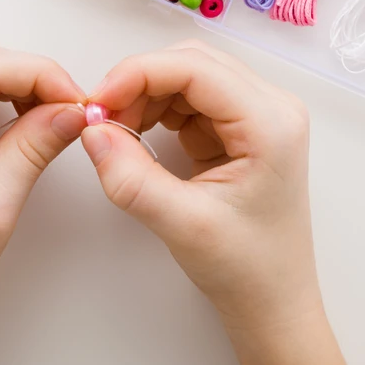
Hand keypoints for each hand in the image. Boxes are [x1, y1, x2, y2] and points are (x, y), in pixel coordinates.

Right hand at [81, 40, 356, 364]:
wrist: (271, 301)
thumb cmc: (247, 268)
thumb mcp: (182, 225)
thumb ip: (132, 178)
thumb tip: (92, 131)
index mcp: (271, 124)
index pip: (196, 68)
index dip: (139, 74)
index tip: (99, 101)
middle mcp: (271, 108)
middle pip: (191, 63)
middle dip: (139, 82)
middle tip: (102, 118)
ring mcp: (256, 115)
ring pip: (187, 76)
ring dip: (145, 94)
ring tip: (117, 133)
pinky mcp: (238, 127)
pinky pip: (189, 98)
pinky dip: (155, 109)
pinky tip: (137, 135)